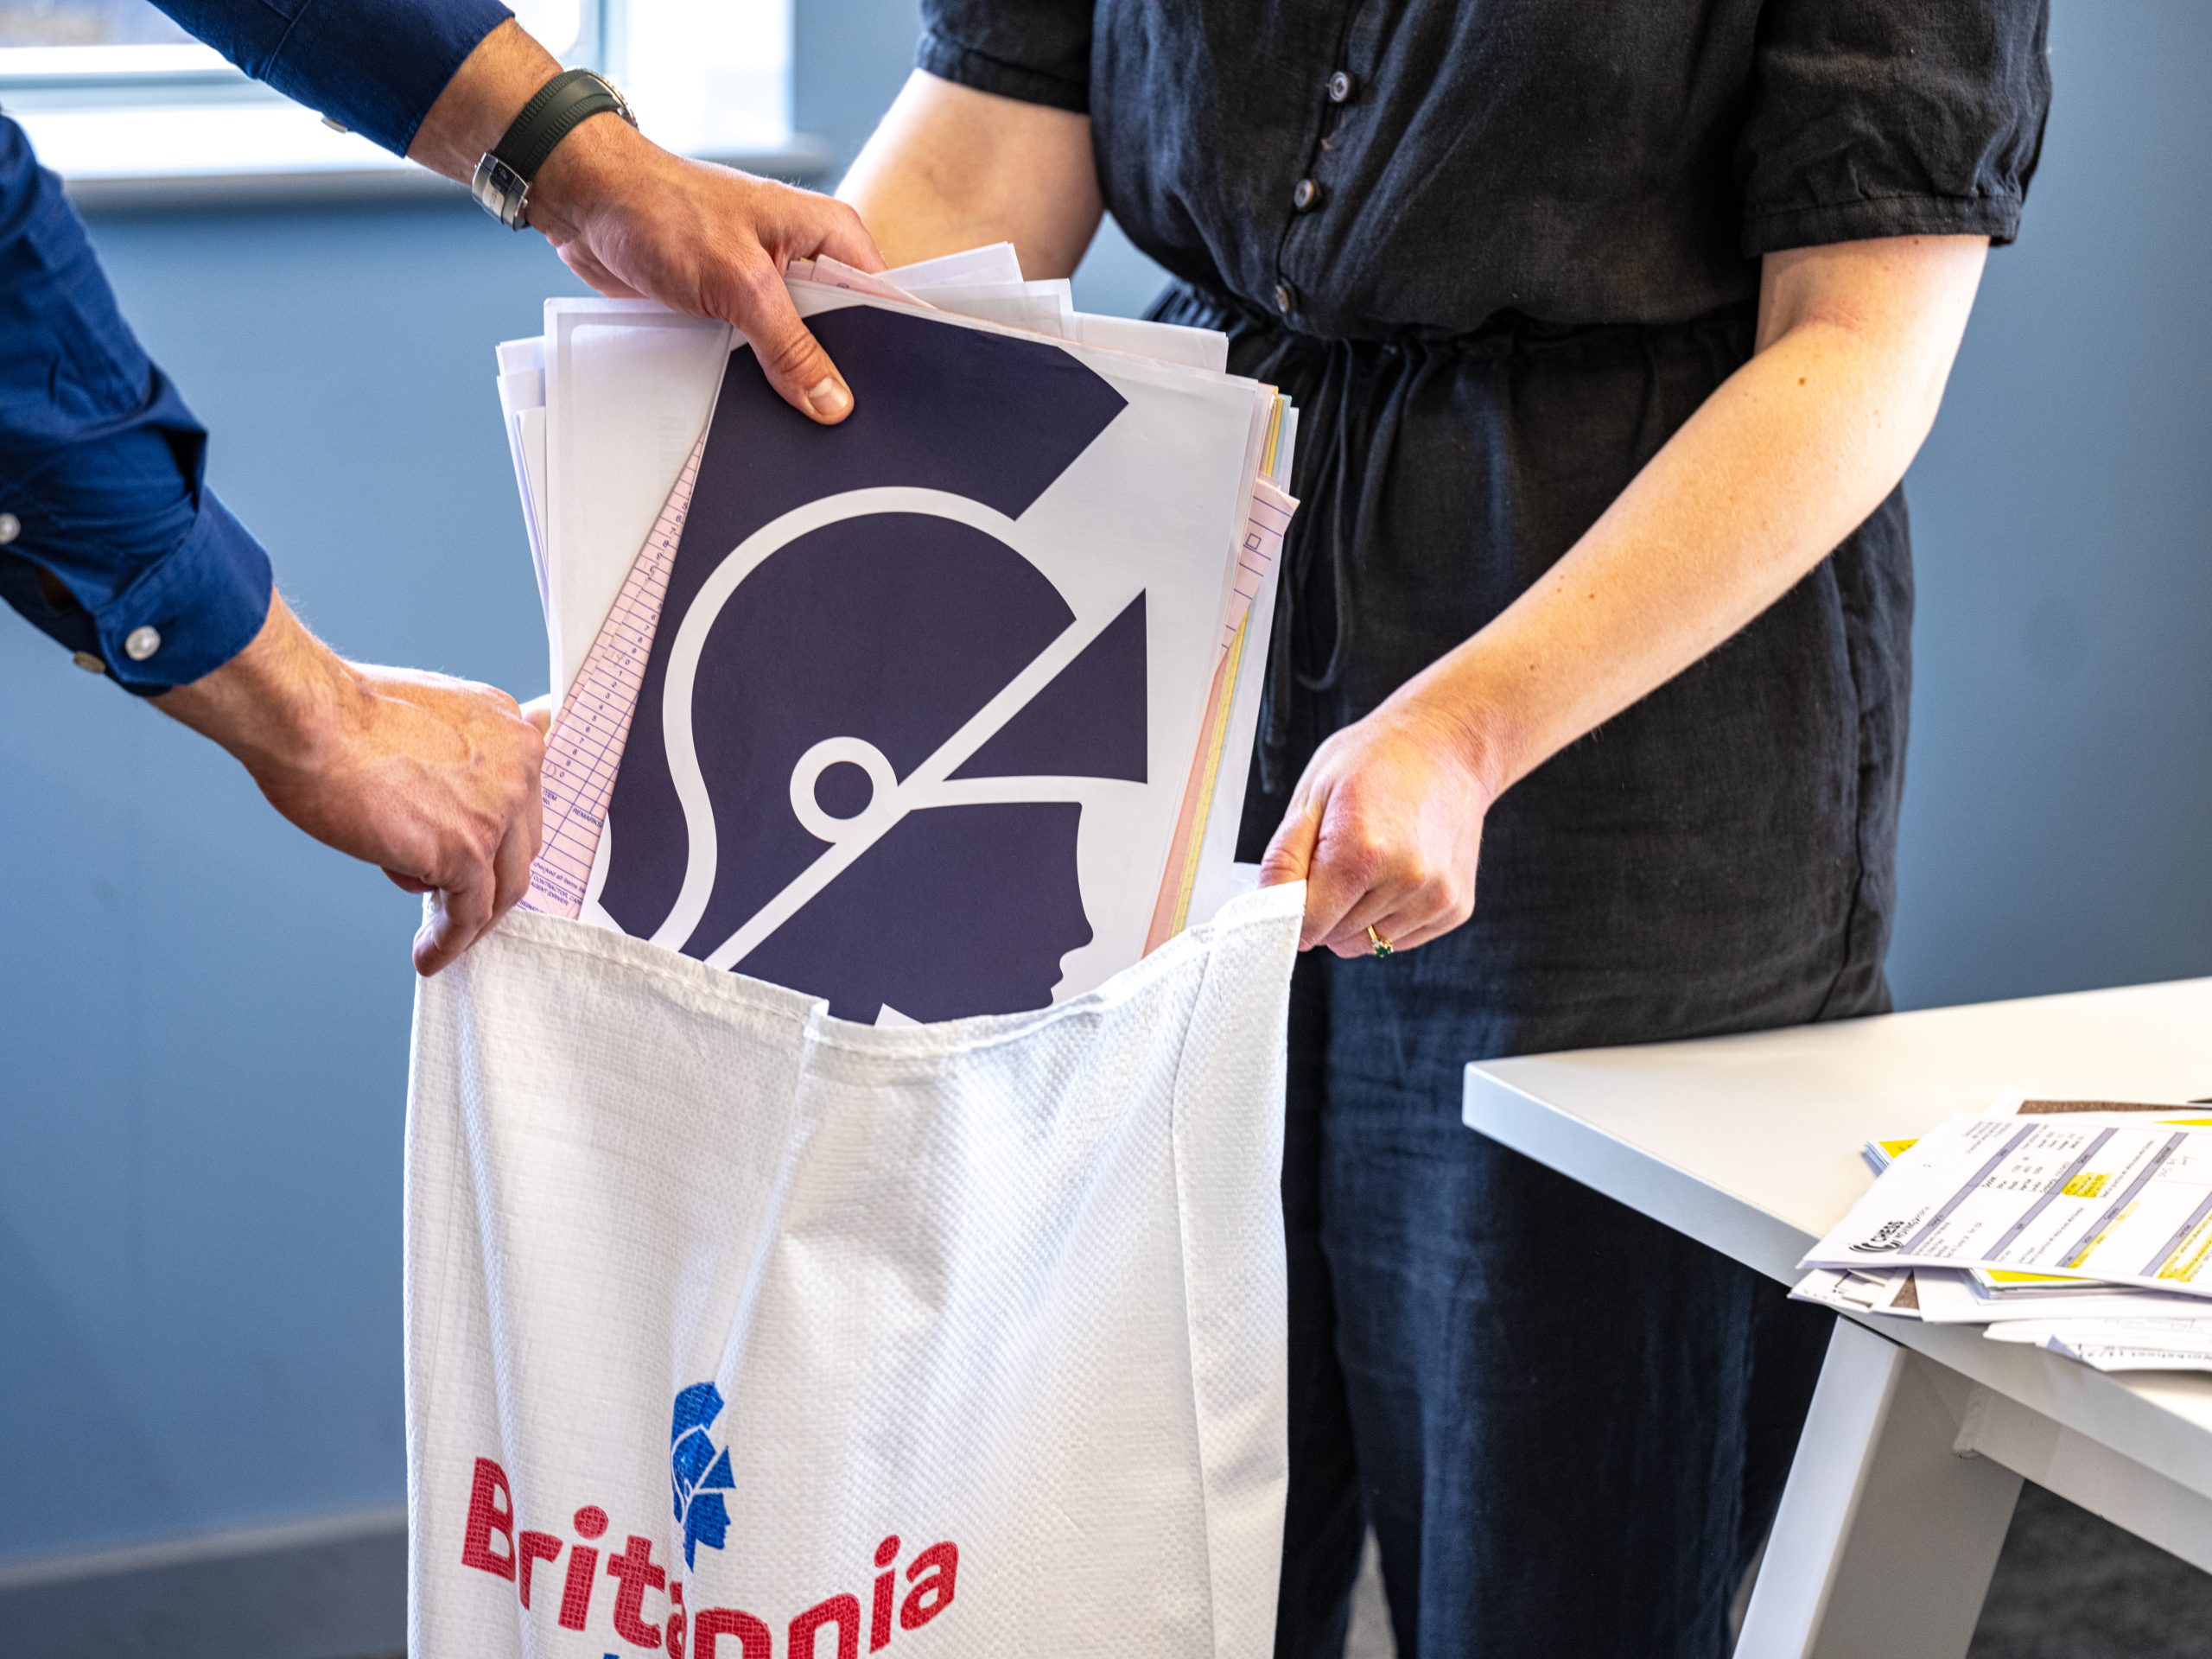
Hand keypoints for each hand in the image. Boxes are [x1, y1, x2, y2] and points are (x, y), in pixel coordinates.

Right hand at [156, 596, 544, 976]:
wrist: (304, 717)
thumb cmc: (339, 716)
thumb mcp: (422, 722)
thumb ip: (454, 757)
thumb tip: (449, 799)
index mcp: (509, 731)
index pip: (520, 804)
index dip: (494, 841)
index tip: (475, 866)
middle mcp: (519, 767)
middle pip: (519, 847)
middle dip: (488, 883)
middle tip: (456, 906)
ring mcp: (498, 810)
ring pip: (501, 886)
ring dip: (472, 921)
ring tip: (440, 941)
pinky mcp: (466, 851)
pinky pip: (469, 913)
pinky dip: (451, 941)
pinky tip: (428, 954)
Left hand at [531, 124, 885, 420]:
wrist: (588, 204)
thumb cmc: (662, 210)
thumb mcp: (741, 284)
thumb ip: (791, 346)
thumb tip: (832, 400)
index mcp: (829, 234)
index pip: (885, 301)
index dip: (887, 352)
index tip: (885, 399)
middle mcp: (807, 257)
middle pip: (846, 332)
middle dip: (835, 373)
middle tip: (834, 419)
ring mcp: (770, 284)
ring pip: (800, 348)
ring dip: (790, 379)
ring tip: (793, 414)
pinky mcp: (736, 307)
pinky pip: (761, 354)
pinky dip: (756, 377)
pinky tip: (756, 402)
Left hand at [1257, 691, 1497, 956]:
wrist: (1446, 745)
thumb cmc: (1376, 760)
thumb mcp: (1312, 795)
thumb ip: (1284, 860)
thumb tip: (1268, 911)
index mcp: (1361, 851)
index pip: (1308, 925)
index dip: (1292, 912)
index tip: (1294, 892)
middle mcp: (1406, 879)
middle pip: (1336, 937)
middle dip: (1325, 909)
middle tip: (1338, 858)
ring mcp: (1436, 896)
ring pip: (1368, 942)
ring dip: (1356, 915)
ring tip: (1371, 861)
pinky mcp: (1455, 907)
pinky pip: (1400, 939)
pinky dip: (1388, 916)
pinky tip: (1396, 872)